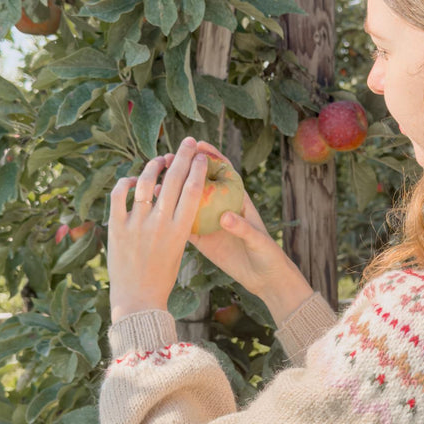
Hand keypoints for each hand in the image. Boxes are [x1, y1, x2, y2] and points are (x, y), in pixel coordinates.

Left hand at [107, 138, 208, 321]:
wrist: (138, 299)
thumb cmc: (161, 276)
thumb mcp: (178, 248)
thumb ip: (178, 222)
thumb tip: (175, 194)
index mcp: (180, 230)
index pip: (193, 189)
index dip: (197, 167)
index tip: (200, 155)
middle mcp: (160, 223)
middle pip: (173, 179)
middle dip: (182, 155)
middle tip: (187, 141)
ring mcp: (136, 224)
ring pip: (146, 181)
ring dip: (154, 165)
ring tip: (160, 158)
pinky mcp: (116, 227)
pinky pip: (119, 194)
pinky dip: (126, 182)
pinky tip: (132, 179)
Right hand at [159, 139, 293, 297]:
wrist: (263, 278)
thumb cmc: (267, 254)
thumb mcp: (258, 240)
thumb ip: (242, 227)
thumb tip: (225, 217)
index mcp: (238, 200)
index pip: (224, 171)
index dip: (211, 155)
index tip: (196, 145)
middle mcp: (221, 207)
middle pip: (201, 182)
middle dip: (186, 168)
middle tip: (169, 158)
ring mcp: (210, 223)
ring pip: (189, 202)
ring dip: (174, 190)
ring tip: (157, 180)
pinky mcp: (202, 240)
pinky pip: (184, 226)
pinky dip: (171, 217)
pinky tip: (156, 209)